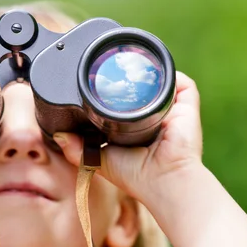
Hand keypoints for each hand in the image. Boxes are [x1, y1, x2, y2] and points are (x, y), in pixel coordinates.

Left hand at [54, 71, 202, 205]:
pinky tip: (156, 73)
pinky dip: (171, 75)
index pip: (127, 103)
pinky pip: (183, 83)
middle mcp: (157, 116)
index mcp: (138, 127)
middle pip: (144, 88)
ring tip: (134, 66)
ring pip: (162, 82)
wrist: (163, 179)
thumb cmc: (136, 176)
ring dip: (151, 73)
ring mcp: (173, 110)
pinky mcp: (187, 106)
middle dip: (133, 78)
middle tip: (115, 72)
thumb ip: (78, 149)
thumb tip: (58, 135)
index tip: (101, 83)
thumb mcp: (100, 160)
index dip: (117, 92)